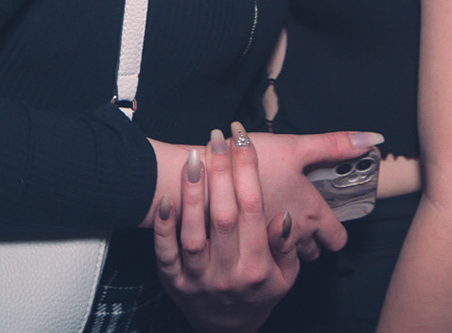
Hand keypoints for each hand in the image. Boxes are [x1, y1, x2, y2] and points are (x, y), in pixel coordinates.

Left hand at [152, 127, 298, 332]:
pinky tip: (166, 198)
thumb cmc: (259, 291)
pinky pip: (165, 252)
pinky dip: (164, 225)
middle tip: (218, 138)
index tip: (243, 141)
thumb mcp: (286, 275)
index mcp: (257, 267)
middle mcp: (227, 273)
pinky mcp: (173, 282)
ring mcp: (198, 278)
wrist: (227, 329)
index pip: (253, 210)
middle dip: (221, 172)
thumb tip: (282, 215)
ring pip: (193, 232)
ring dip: (193, 193)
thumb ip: (286, 246)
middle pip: (224, 216)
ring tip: (194, 157)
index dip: (248, 171)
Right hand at [245, 128, 382, 259]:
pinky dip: (263, 246)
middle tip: (300, 217)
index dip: (334, 230)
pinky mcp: (247, 249)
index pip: (337, 239)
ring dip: (286, 244)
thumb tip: (374, 138)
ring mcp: (270, 246)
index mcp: (312, 214)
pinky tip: (256, 227)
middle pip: (313, 251)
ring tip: (278, 220)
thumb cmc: (254, 161)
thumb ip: (335, 145)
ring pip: (289, 256)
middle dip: (310, 239)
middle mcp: (295, 236)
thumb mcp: (297, 147)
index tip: (328, 220)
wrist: (206, 176)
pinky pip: (265, 257)